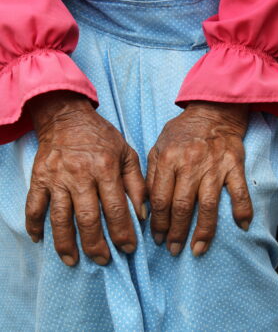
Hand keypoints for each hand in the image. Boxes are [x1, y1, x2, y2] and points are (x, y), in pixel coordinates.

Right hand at [26, 91, 145, 265]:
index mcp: (105, 168)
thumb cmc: (100, 135)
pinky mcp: (39, 178)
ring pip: (60, 218)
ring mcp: (57, 178)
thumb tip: (143, 214)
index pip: (116, 208)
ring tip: (73, 261)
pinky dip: (34, 225)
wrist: (67, 117)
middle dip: (96, 245)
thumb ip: (137, 183)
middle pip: (87, 219)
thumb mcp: (126, 152)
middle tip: (103, 260)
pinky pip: (34, 206)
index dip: (123, 232)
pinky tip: (39, 240)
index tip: (128, 249)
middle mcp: (80, 175)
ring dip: (66, 243)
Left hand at [146, 101, 252, 256]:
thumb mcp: (158, 146)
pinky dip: (242, 209)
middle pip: (181, 206)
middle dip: (176, 232)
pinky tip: (242, 226)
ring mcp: (214, 166)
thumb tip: (148, 205)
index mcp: (168, 159)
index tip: (156, 238)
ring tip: (197, 249)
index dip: (158, 223)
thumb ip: (152, 174)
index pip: (161, 199)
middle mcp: (190, 164)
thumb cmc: (182, 132)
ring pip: (208, 205)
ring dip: (203, 231)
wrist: (212, 112)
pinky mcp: (234, 165)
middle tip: (172, 249)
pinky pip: (239, 191)